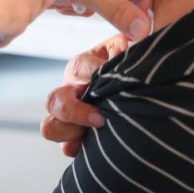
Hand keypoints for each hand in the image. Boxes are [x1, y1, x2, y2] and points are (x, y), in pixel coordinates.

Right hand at [42, 35, 128, 156]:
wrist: (142, 90)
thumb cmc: (133, 67)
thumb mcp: (133, 50)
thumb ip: (129, 44)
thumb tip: (126, 43)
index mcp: (82, 67)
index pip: (80, 67)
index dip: (94, 73)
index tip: (114, 79)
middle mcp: (70, 91)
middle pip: (54, 101)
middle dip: (74, 111)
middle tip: (101, 119)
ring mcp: (70, 116)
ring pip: (50, 127)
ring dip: (71, 131)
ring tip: (98, 132)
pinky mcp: (76, 138)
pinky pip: (66, 148)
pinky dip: (79, 149)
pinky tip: (101, 145)